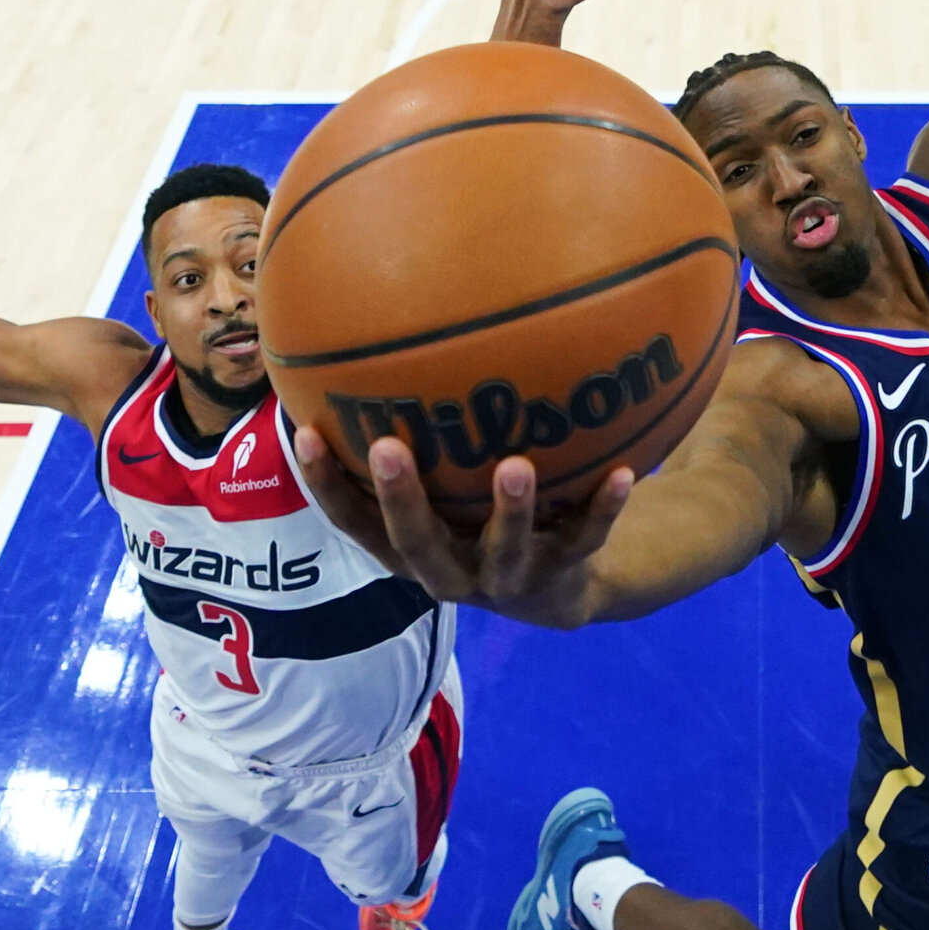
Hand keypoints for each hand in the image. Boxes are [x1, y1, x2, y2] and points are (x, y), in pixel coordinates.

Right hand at [292, 425, 633, 628]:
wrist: (561, 589)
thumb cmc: (480, 515)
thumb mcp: (445, 487)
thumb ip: (418, 437)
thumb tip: (365, 341)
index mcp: (411, 549)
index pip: (354, 521)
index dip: (326, 483)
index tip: (304, 432)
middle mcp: (450, 571)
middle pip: (416, 542)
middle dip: (402, 498)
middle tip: (389, 446)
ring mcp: (509, 578)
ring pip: (505, 549)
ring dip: (510, 510)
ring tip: (515, 464)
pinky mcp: (564, 573)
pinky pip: (586, 538)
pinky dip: (604, 508)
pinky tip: (624, 472)